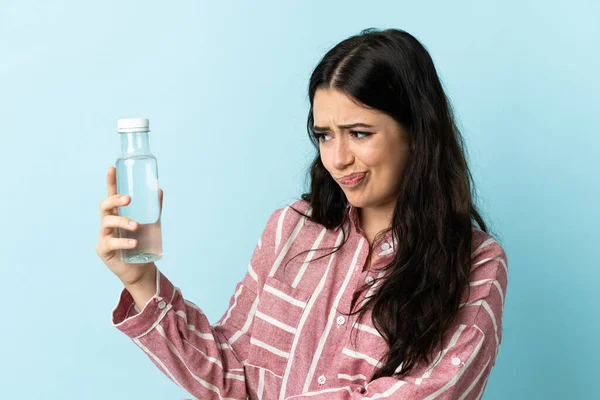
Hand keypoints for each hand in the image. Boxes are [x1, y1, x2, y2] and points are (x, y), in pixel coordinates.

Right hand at [95, 166, 162, 285]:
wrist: (141, 268)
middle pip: (105, 205)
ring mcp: (104, 235)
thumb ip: (154, 208)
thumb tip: (159, 189)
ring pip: (107, 223)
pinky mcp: (103, 249)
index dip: (111, 181)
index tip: (112, 168)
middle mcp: (108, 222)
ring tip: (137, 226)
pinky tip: (134, 243)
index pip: (111, 194)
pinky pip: (111, 243)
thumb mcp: (151, 223)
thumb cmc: (143, 242)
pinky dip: (123, 242)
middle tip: (128, 199)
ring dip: (123, 222)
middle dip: (115, 200)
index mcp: (118, 213)